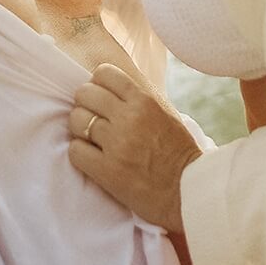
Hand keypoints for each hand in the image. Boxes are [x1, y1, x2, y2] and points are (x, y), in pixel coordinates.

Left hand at [69, 63, 200, 231]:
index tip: (100, 96)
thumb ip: (138, 101)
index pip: (103, 73)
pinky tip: (91, 157)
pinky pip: (75, 150)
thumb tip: (109, 90)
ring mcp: (117, 144)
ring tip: (91, 139)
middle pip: (85, 94)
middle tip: (92, 117)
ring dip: (80, 129)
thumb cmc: (179, 153)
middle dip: (84, 104)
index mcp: (144, 101)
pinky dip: (79, 153)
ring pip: (76, 121)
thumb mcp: (164, 114)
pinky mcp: (108, 170)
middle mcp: (129, 118)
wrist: (190, 191)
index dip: (96, 84)